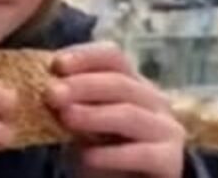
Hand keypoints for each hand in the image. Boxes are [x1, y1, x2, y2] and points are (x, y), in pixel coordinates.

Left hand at [47, 42, 185, 177]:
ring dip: (94, 115)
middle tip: (51, 94)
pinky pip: (143, 153)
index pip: (112, 57)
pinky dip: (112, 154)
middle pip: (120, 81)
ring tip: (66, 118)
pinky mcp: (170, 160)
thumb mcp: (81, 123)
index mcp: (131, 83)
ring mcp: (166, 129)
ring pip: (130, 114)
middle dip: (82, 85)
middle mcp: (153, 100)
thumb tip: (47, 86)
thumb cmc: (100, 151)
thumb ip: (70, 104)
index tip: (56, 65)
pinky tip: (88, 157)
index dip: (85, 56)